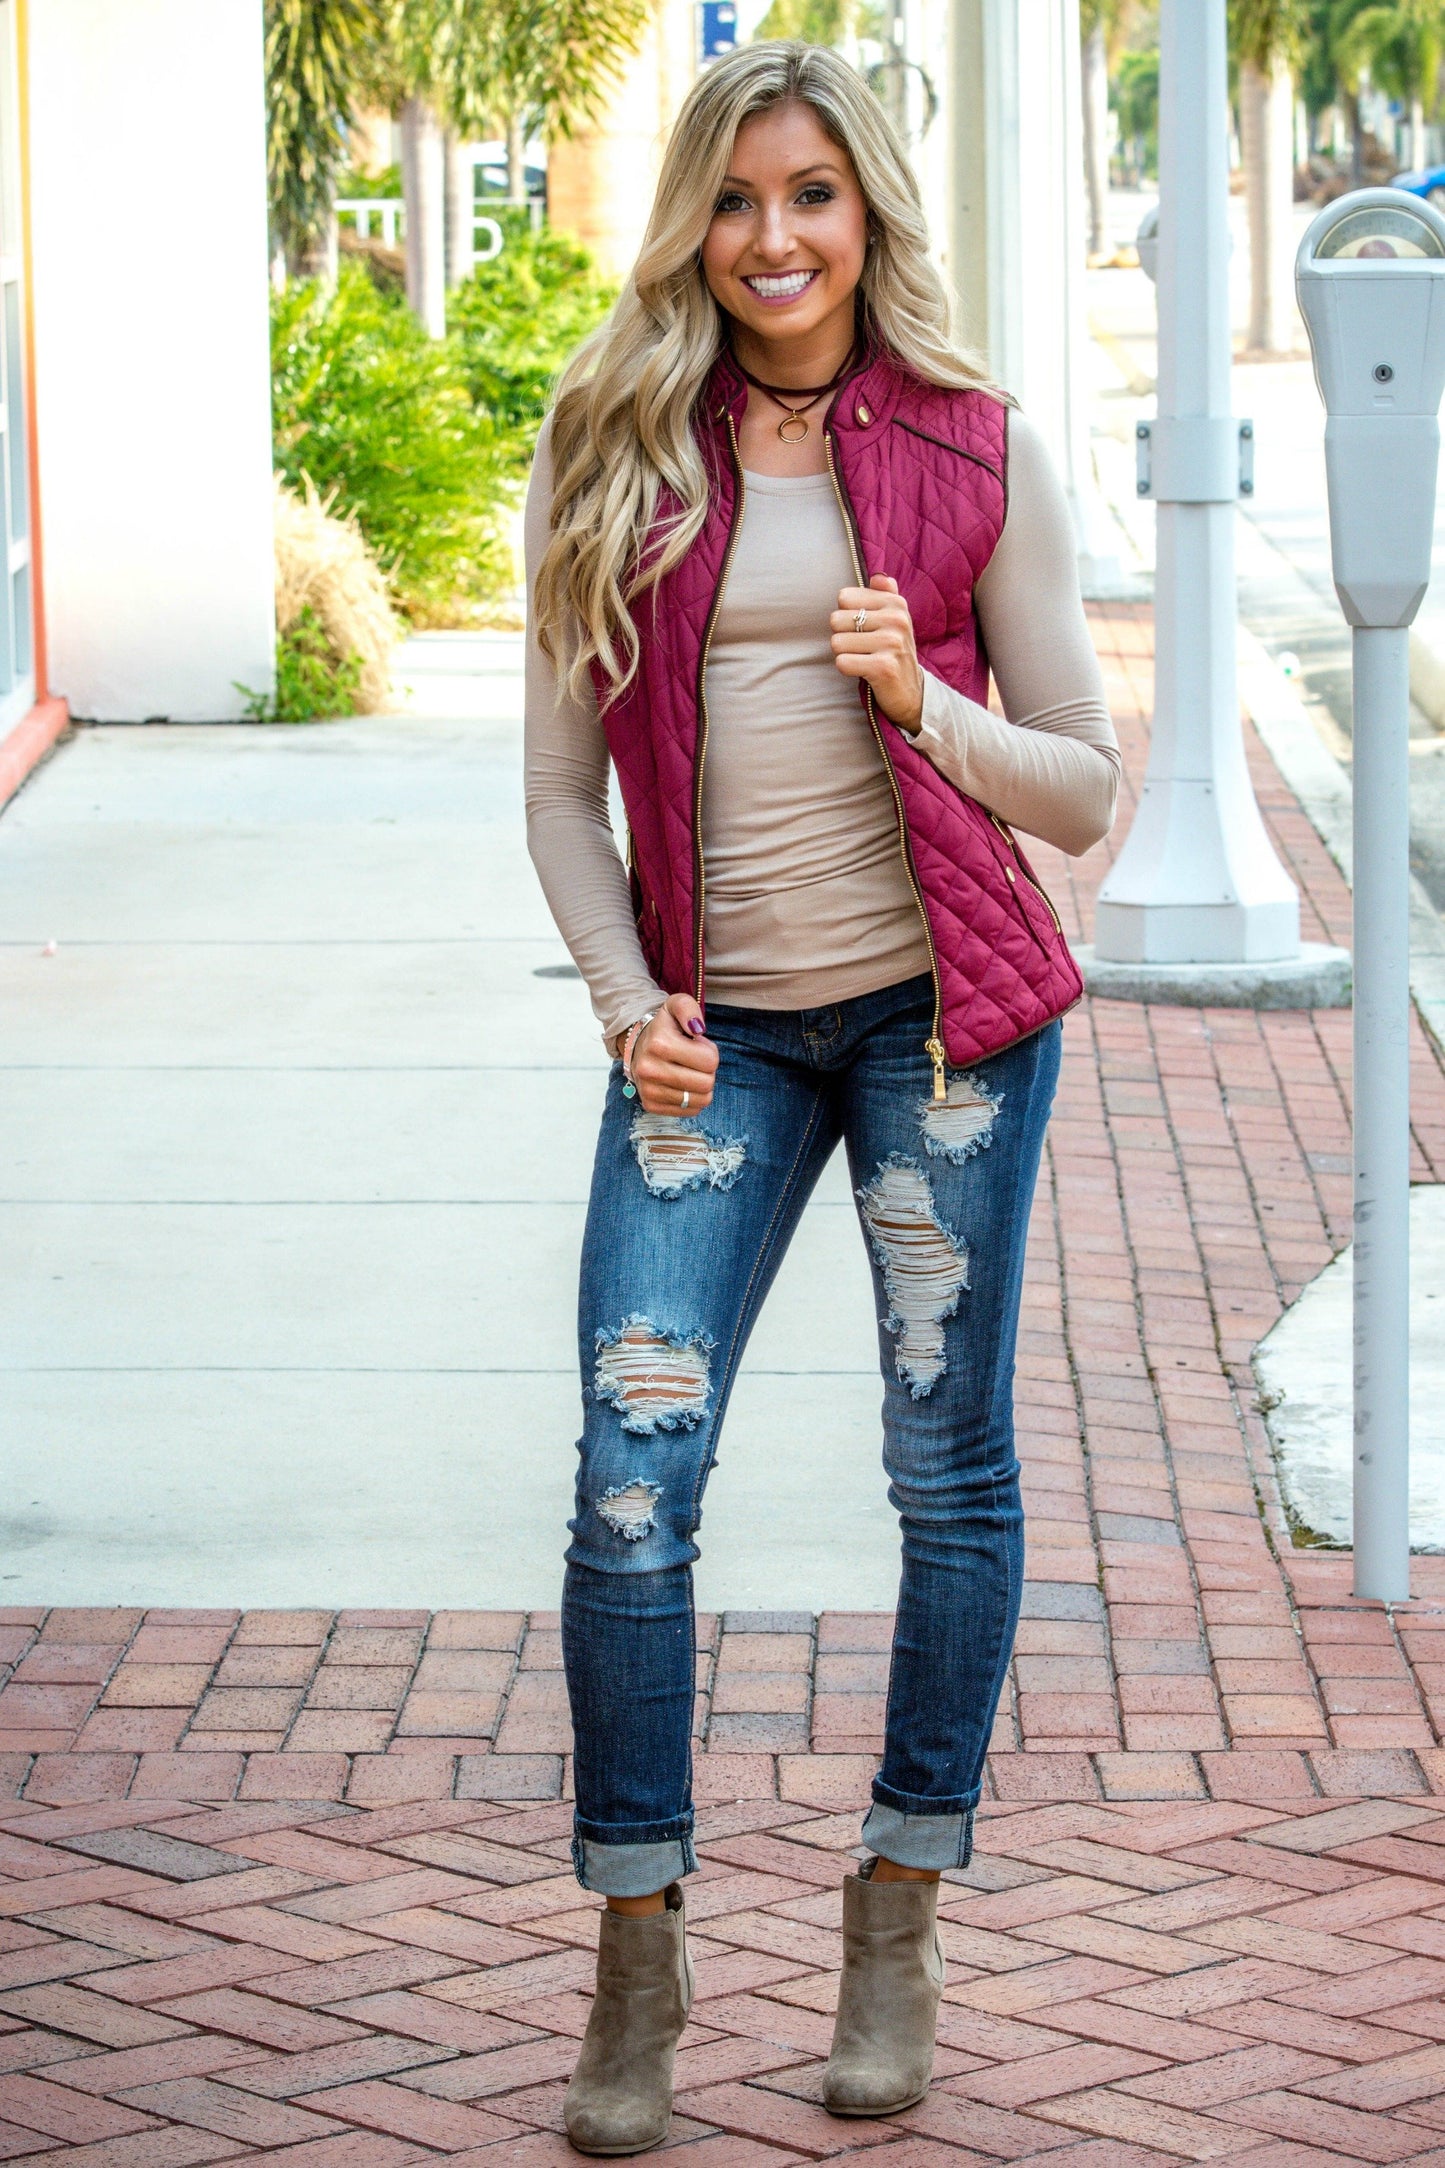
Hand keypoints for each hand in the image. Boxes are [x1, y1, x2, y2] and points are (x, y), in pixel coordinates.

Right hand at [630, 992, 718, 1114]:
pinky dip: (692, 1099)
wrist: (636, 1045)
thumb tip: (697, 1028)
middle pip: (707, 1083)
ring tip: (689, 1072)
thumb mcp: (676, 1005)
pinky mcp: (651, 1105)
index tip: (697, 1046)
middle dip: (708, 1071)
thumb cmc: (664, 1027)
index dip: (710, 1052)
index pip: (710, 1061)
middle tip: (695, 1061)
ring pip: (701, 1100)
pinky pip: (690, 1111)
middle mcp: (650, 1069)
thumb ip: (689, 1008)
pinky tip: (682, 1085)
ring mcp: (649, 1090)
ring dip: (702, 1086)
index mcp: (660, 1044)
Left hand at [830, 576, 923, 733]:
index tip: (864, 629)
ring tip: (864, 659)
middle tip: (863, 648)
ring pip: (836, 642)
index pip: (844, 597)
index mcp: (895, 603)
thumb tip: (877, 576)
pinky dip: (848, 669)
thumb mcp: (895, 619)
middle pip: (836, 620)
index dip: (846, 616)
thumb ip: (885, 593)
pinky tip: (864, 671)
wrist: (912, 692)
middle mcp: (896, 619)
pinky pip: (842, 662)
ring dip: (844, 655)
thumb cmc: (894, 651)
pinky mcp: (884, 667)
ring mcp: (891, 642)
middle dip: (843, 637)